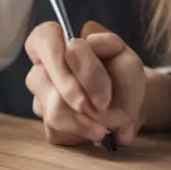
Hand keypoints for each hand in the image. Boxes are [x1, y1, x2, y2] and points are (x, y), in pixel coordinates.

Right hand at [24, 20, 144, 146]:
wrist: (130, 106)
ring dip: (87, 119)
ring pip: (53, 110)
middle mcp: (40, 70)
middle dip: (80, 95)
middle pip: (43, 78)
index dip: (65, 57)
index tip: (90, 72)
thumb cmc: (122, 74)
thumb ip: (108, 42)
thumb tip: (88, 39)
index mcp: (54, 42)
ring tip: (113, 122)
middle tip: (106, 105)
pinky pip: (59, 132)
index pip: (44, 37)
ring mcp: (41, 100)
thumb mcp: (124, 53)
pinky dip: (86, 132)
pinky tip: (101, 130)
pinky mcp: (48, 128)